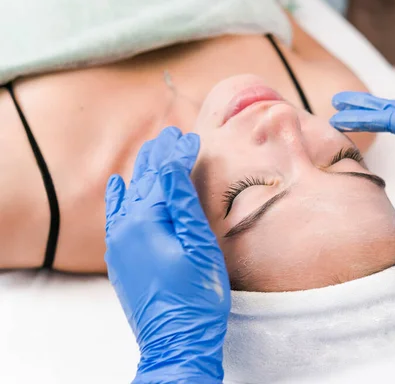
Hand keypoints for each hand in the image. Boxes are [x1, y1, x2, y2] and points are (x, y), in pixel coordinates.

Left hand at [104, 127, 229, 382]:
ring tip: (154, 150)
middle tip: (172, 133)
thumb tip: (170, 164)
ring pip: (130, 196)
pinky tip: (117, 185)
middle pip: (144, 181)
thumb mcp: (199, 245)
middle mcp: (125, 228)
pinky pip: (114, 218)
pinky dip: (118, 198)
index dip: (178, 155)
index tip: (191, 137)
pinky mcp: (120, 258)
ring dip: (144, 172)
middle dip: (159, 155)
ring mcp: (119, 244)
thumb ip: (182, 202)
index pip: (163, 176)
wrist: (177, 341)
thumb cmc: (197, 296)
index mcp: (146, 221)